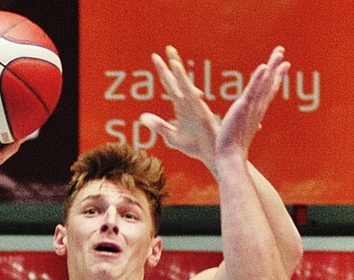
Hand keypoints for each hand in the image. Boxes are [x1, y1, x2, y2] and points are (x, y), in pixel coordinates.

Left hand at [138, 46, 221, 167]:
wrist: (212, 157)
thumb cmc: (196, 147)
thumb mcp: (172, 137)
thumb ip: (158, 125)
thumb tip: (142, 116)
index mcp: (182, 106)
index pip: (170, 85)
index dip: (163, 71)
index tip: (155, 56)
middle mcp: (188, 103)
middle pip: (178, 80)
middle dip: (172, 63)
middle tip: (168, 47)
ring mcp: (195, 107)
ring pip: (184, 85)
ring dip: (178, 71)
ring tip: (172, 57)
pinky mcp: (200, 112)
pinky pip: (190, 96)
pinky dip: (184, 84)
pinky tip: (180, 75)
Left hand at [215, 47, 288, 163]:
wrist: (230, 157)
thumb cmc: (233, 148)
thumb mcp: (242, 131)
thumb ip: (247, 124)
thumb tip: (253, 125)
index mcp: (257, 112)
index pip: (268, 92)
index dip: (276, 78)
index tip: (283, 66)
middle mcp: (258, 108)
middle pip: (270, 84)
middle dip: (277, 68)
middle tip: (282, 52)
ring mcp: (252, 107)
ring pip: (264, 84)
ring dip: (272, 67)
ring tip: (279, 53)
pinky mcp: (243, 108)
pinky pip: (252, 91)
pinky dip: (258, 79)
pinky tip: (264, 67)